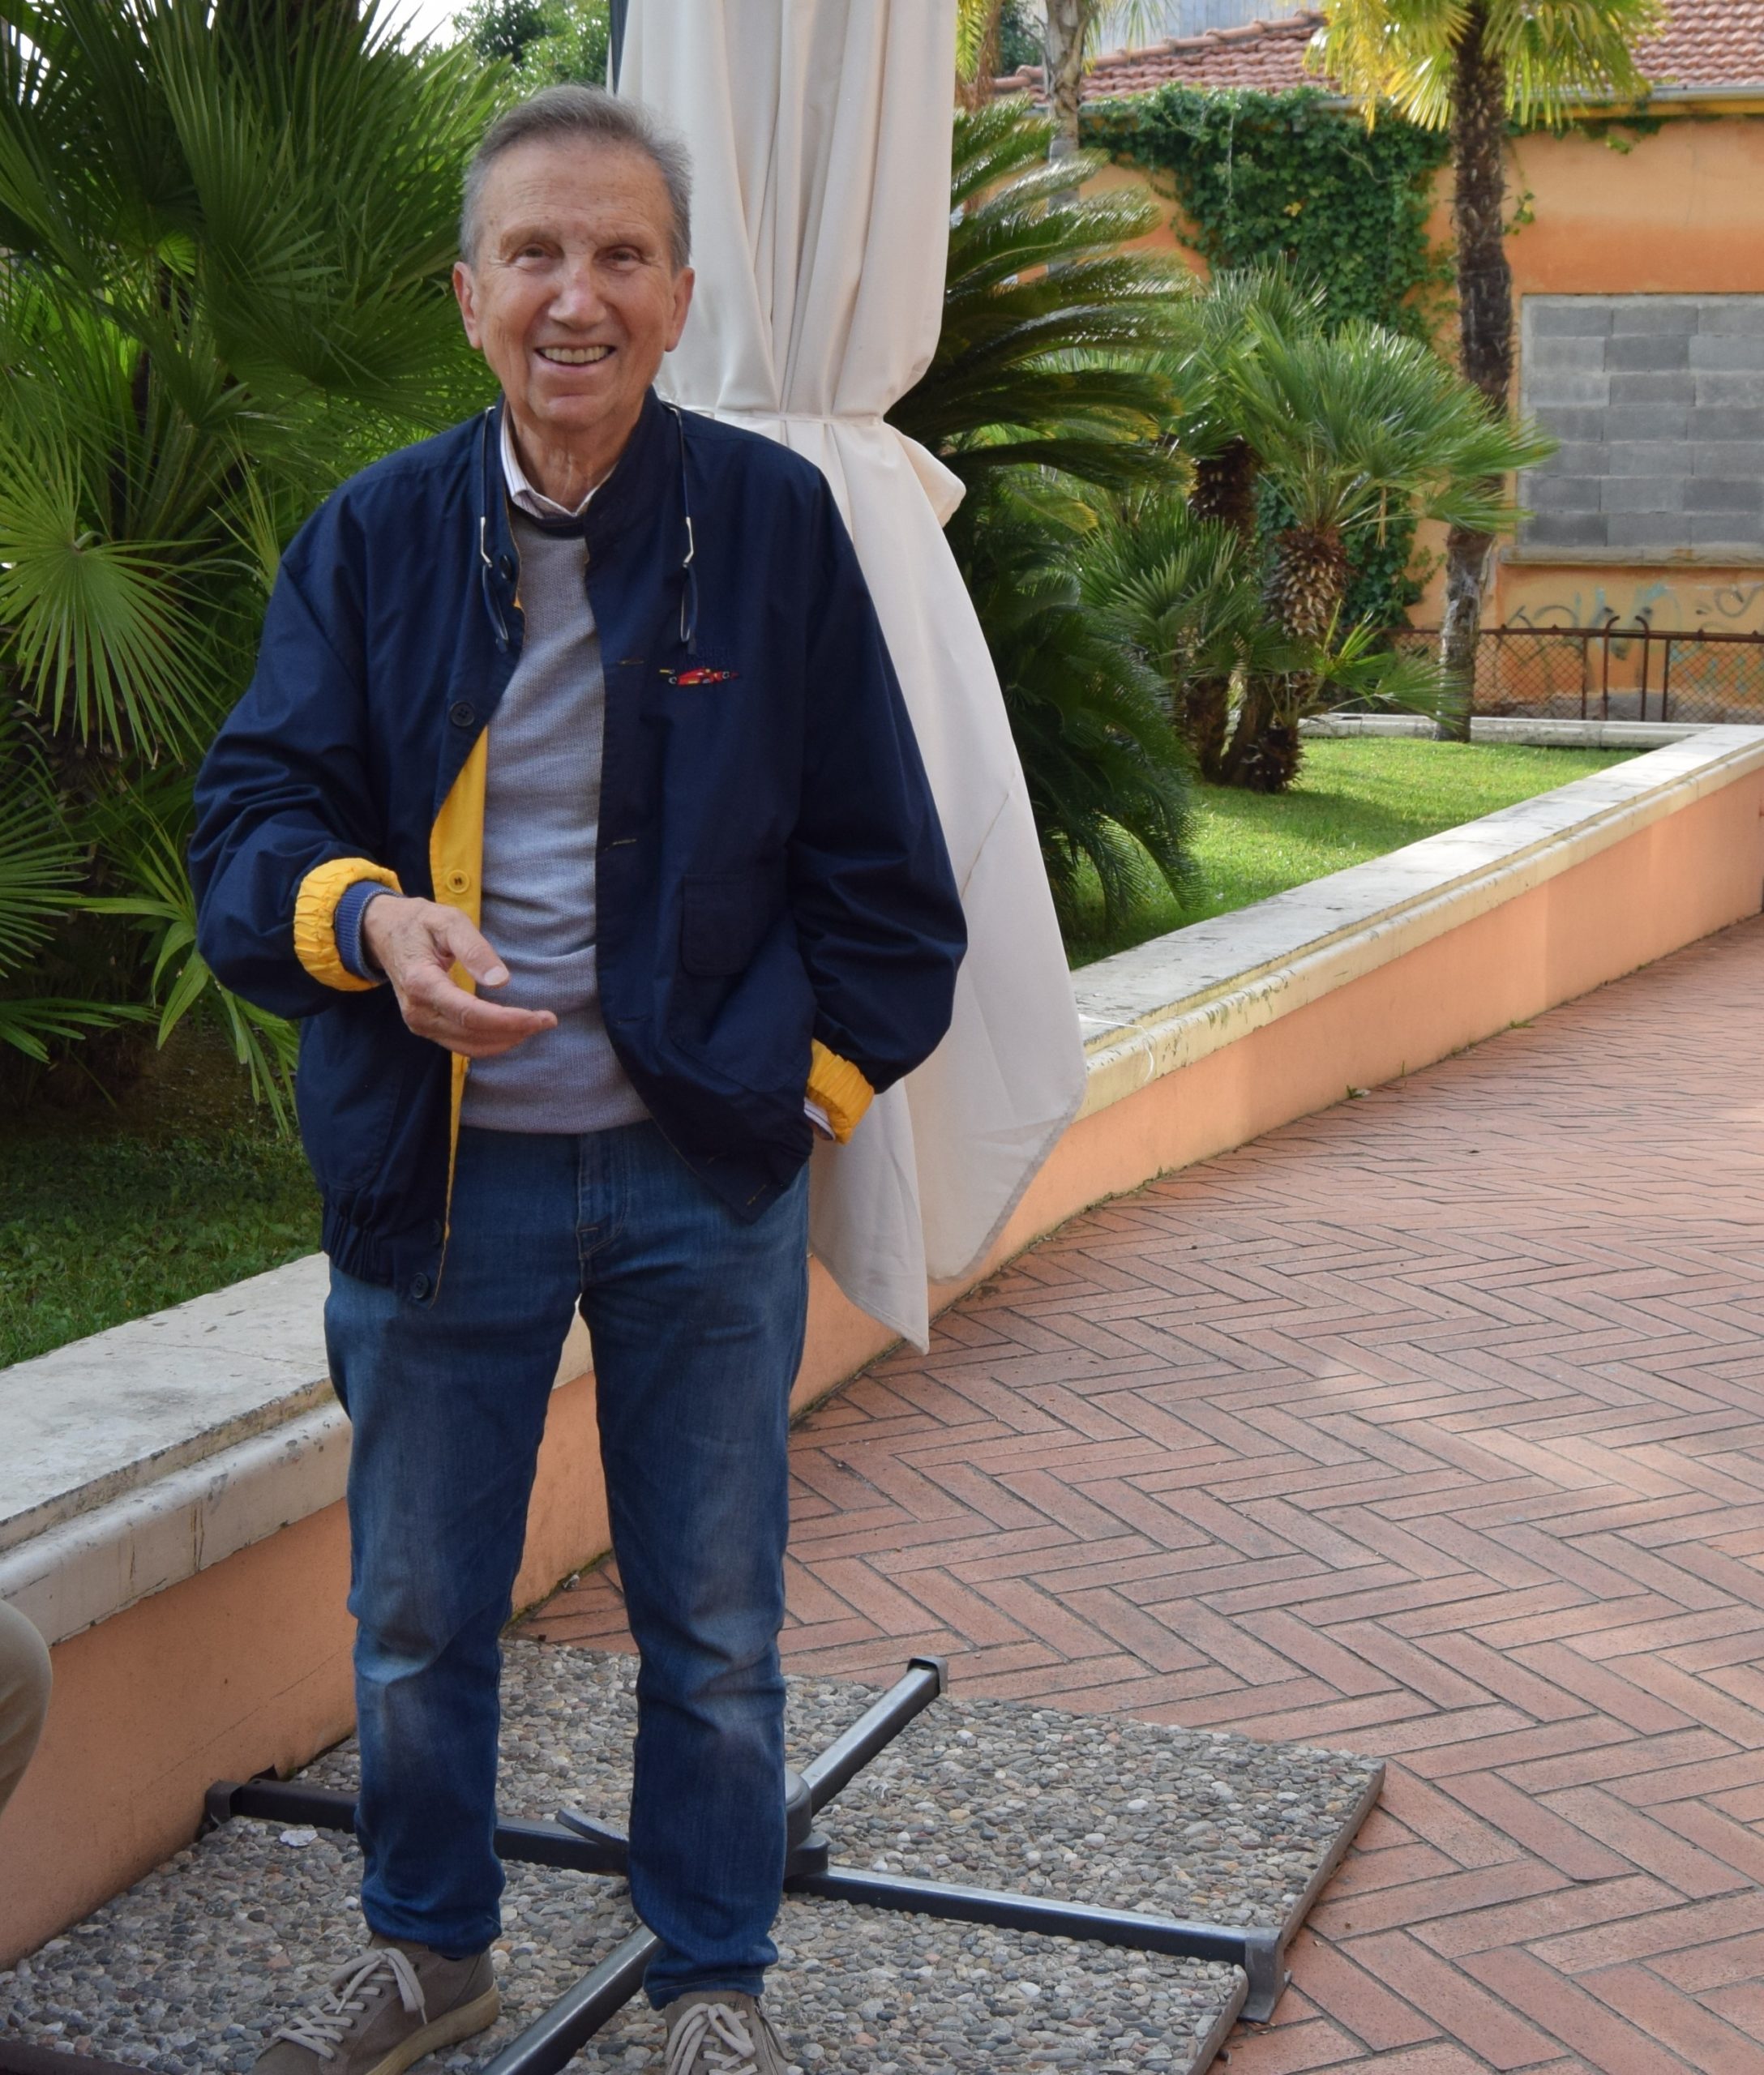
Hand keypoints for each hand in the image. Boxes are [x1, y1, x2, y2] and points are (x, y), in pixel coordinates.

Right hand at [361, 895, 555, 1058]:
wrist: (384, 933)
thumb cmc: (420, 923)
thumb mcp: (448, 922)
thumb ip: (474, 949)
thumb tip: (501, 982)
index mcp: (421, 983)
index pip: (470, 1014)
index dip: (507, 1021)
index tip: (540, 1017)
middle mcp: (417, 1011)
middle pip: (473, 1035)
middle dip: (515, 1031)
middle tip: (548, 1020)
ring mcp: (419, 1023)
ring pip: (469, 1046)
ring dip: (506, 1040)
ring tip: (536, 1024)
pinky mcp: (426, 1028)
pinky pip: (462, 1045)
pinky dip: (490, 1042)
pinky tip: (512, 1030)